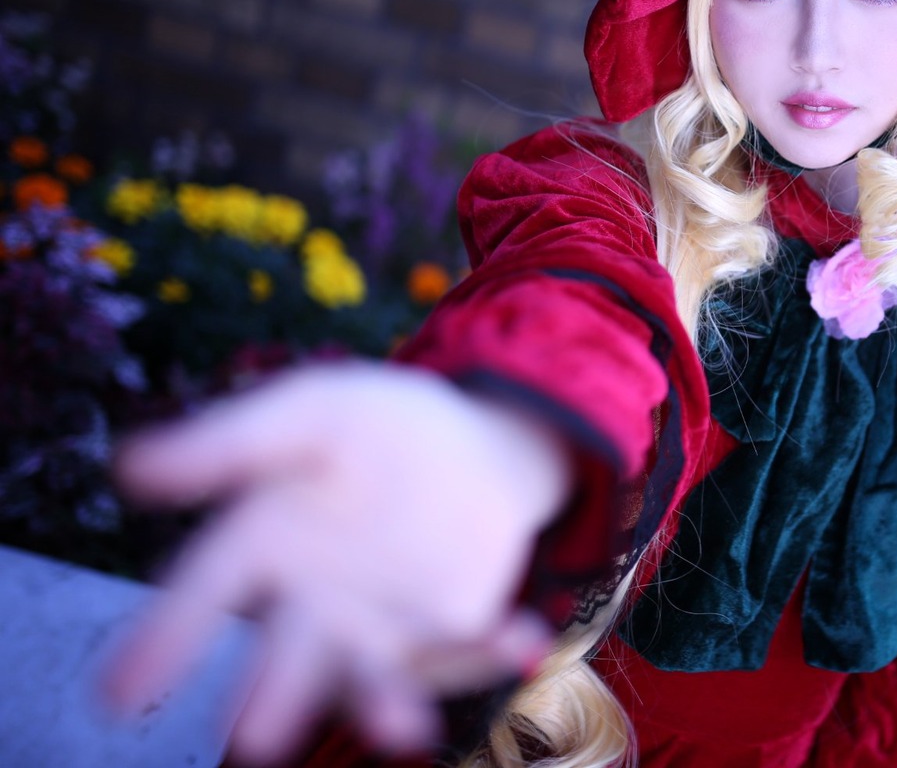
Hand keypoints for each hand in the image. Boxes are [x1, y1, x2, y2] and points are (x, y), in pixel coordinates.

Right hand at [102, 361, 569, 764]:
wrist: (471, 441)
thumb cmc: (374, 427)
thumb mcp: (310, 411)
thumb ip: (234, 440)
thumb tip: (131, 464)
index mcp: (266, 541)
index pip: (207, 589)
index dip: (166, 636)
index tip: (121, 692)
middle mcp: (314, 601)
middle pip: (287, 654)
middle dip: (273, 697)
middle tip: (255, 738)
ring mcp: (383, 624)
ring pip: (376, 675)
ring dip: (388, 704)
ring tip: (402, 729)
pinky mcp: (450, 628)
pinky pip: (471, 644)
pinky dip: (497, 646)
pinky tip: (525, 638)